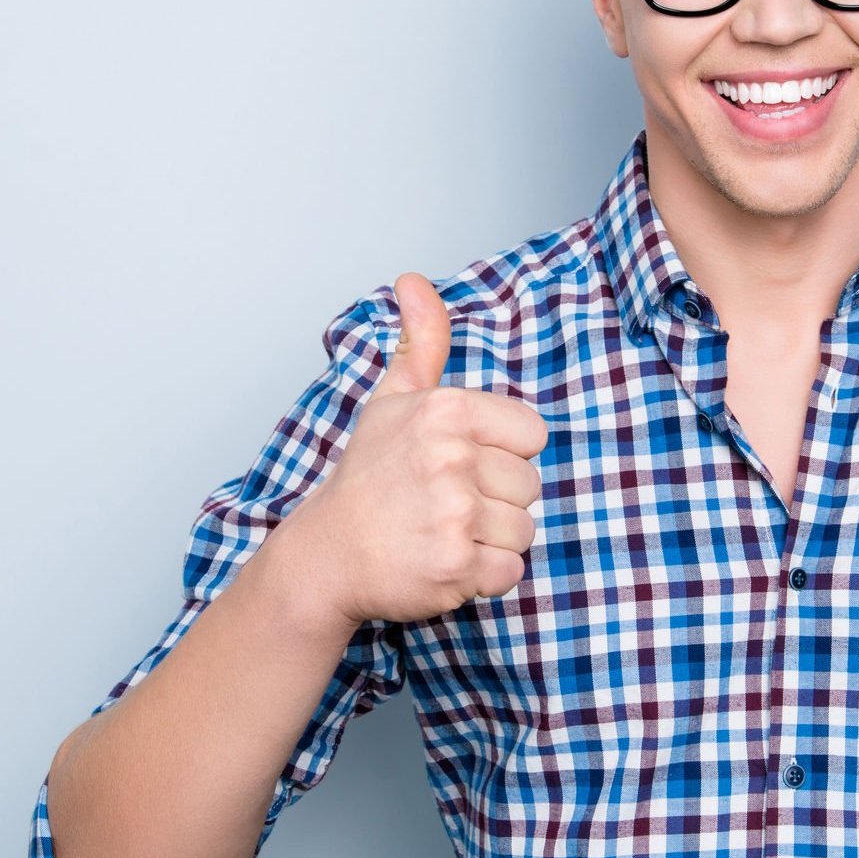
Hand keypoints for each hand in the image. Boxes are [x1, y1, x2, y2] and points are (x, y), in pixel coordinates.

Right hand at [284, 271, 548, 625]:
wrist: (326, 555)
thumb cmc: (367, 477)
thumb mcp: (392, 400)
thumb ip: (420, 342)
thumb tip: (413, 280)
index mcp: (447, 411)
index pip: (532, 435)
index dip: (502, 453)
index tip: (459, 464)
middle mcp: (452, 458)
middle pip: (530, 486)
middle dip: (494, 501)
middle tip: (441, 504)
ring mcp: (454, 515)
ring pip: (523, 530)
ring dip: (489, 540)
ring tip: (441, 531)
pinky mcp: (456, 567)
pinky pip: (510, 573)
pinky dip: (483, 577)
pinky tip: (442, 561)